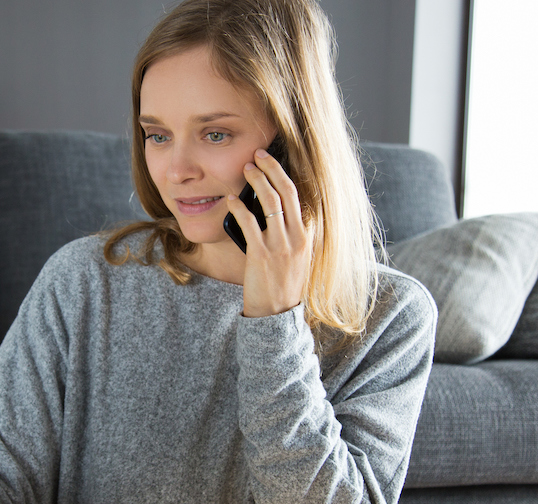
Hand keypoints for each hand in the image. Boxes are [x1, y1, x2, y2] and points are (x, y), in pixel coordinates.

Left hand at [226, 147, 313, 317]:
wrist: (277, 315)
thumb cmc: (282, 285)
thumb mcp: (295, 257)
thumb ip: (289, 233)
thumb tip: (270, 208)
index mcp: (307, 236)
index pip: (300, 197)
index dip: (286, 175)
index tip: (273, 161)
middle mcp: (298, 237)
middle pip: (287, 191)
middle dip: (272, 168)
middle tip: (258, 154)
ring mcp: (281, 246)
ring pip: (271, 202)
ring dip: (257, 180)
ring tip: (246, 169)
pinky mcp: (261, 255)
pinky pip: (250, 223)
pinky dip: (239, 207)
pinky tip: (230, 199)